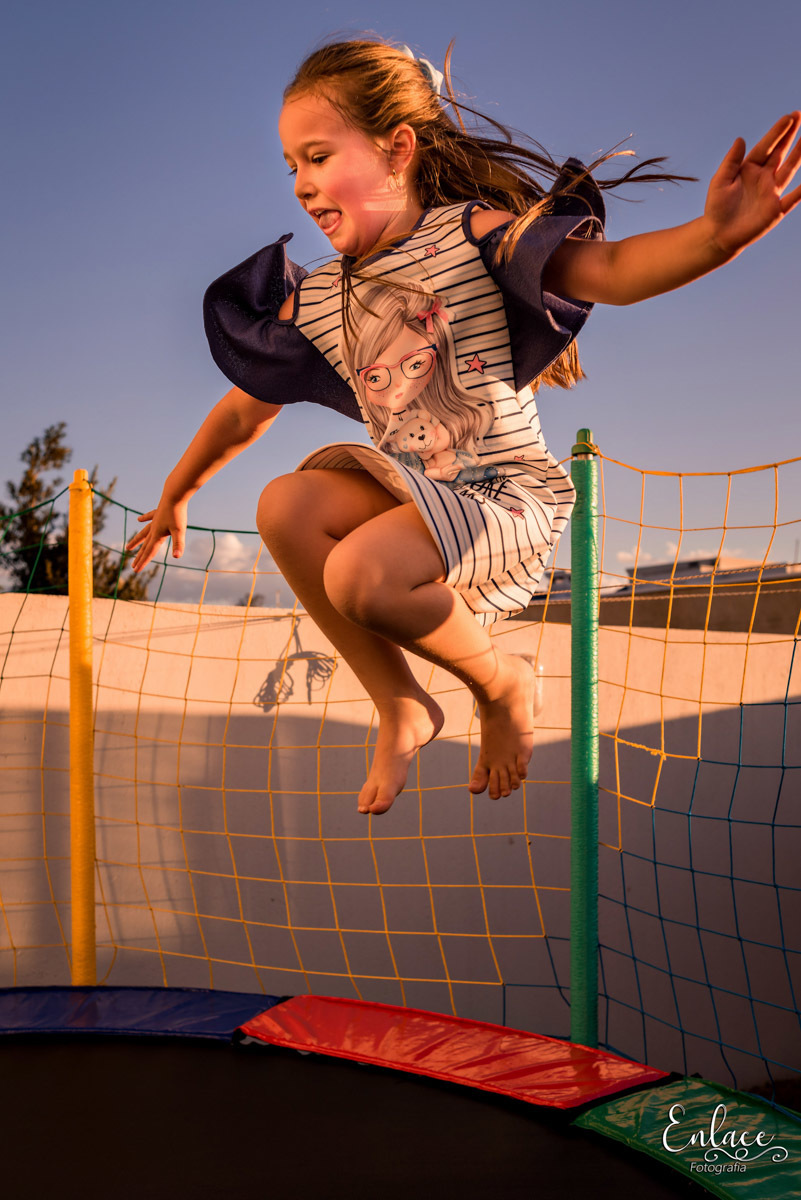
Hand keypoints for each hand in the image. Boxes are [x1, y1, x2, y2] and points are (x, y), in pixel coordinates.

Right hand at [125, 496, 187, 571]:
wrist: (174, 494)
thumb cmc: (178, 512)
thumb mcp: (180, 530)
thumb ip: (178, 544)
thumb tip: (177, 557)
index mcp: (158, 534)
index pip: (149, 552)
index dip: (143, 562)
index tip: (136, 571)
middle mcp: (154, 529)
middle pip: (145, 545)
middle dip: (139, 557)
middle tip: (132, 566)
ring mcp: (155, 520)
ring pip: (143, 533)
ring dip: (137, 541)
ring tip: (128, 548)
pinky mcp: (158, 512)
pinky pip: (149, 517)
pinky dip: (144, 519)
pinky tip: (139, 520)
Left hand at [704, 112, 800, 257]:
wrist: (719, 235)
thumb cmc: (717, 208)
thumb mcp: (720, 182)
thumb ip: (731, 161)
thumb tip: (740, 139)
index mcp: (749, 169)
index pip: (766, 147)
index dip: (777, 132)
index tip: (789, 117)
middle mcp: (763, 178)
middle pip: (780, 153)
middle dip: (790, 135)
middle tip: (800, 115)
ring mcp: (771, 193)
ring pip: (790, 169)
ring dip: (799, 154)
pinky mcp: (775, 210)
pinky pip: (793, 198)